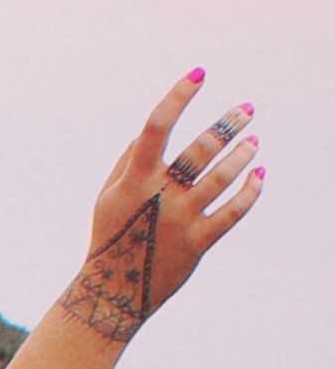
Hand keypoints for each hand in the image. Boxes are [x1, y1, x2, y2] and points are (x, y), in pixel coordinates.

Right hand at [57, 68, 263, 343]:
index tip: (199, 74)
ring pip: (222, 177)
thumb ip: (129, 159)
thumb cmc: (112, 237)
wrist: (111, 294)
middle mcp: (158, 196)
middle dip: (229, 124)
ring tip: (253, 142)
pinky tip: (259, 175)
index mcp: (134, 180)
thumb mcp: (109, 197)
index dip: (178, 97)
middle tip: (247, 110)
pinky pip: (233, 212)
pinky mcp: (197, 243)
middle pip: (201, 149)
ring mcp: (179, 220)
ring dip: (243, 154)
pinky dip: (251, 191)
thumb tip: (152, 126)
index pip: (157, 128)